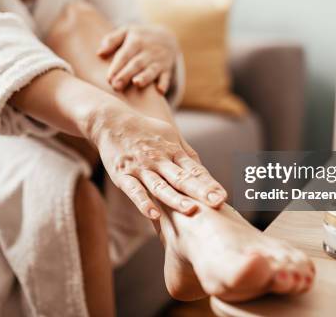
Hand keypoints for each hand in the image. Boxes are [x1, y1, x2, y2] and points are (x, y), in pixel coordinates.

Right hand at [93, 106, 227, 219]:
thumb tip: (205, 172)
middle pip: (182, 178)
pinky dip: (143, 203)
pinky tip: (153, 214)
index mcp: (173, 151)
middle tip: (218, 202)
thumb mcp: (169, 135)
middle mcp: (159, 160)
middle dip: (201, 191)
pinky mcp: (123, 175)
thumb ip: (187, 154)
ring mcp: (141, 168)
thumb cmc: (144, 131)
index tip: (223, 195)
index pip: (194, 170)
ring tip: (191, 210)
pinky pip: (134, 190)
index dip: (209, 183)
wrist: (111, 121)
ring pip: (160, 185)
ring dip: (175, 199)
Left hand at [97, 25, 177, 93]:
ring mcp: (159, 60)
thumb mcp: (126, 31)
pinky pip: (167, 76)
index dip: (116, 66)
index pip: (124, 55)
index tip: (108, 78)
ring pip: (152, 69)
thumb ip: (111, 40)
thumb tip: (99, 53)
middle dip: (127, 74)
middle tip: (116, 86)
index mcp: (136, 41)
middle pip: (136, 63)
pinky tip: (160, 91)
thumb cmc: (139, 37)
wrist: (167, 37)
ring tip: (137, 83)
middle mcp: (148, 51)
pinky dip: (164, 83)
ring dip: (145, 77)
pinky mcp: (167, 68)